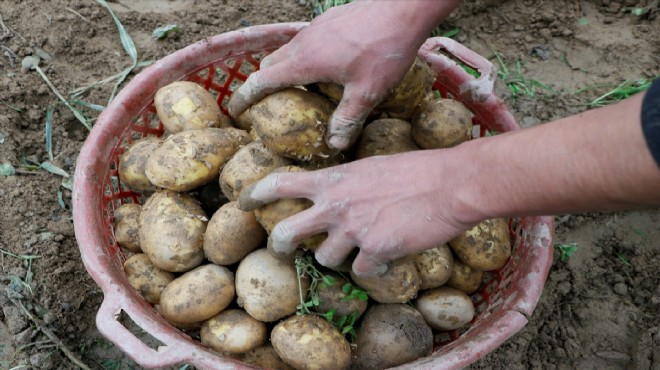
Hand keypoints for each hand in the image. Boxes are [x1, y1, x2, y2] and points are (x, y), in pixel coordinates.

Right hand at [228, 0, 460, 148]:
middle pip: (269, 64)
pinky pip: (305, 41)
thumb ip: (347, 119)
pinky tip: (327, 68)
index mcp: (304, 63)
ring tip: (298, 90)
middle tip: (268, 105)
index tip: (235, 110)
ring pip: (287, 51)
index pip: (260, 81)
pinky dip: (303, 57)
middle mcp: (303, 43)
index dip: (244, 97)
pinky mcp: (329, 21)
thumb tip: (335, 145)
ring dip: (283, 70)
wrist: (403, 7)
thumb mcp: (367, 92)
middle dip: (262, 85)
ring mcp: (315, 29)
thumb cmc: (384, 49)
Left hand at [238, 149, 477, 276]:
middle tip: (280, 250)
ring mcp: (352, 231)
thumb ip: (348, 182)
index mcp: (333, 179)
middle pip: (286, 232)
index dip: (255, 194)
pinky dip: (372, 269)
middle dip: (279, 245)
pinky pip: (361, 272)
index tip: (243, 201)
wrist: (449, 184)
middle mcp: (335, 205)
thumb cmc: (418, 169)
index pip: (279, 183)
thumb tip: (340, 196)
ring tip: (357, 250)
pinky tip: (386, 258)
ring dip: (338, 258)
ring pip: (325, 259)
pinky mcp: (375, 251)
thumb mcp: (372, 167)